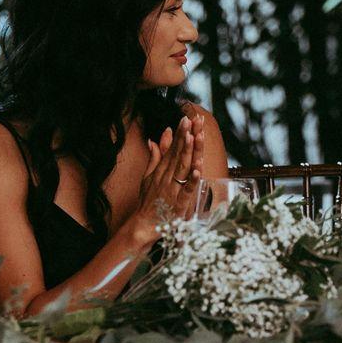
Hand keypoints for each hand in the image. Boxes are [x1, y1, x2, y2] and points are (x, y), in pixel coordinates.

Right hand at [130, 115, 200, 242]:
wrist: (143, 224)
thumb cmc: (149, 200)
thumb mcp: (150, 176)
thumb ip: (156, 157)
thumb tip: (157, 137)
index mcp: (162, 170)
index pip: (173, 148)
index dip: (181, 133)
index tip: (187, 118)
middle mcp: (167, 177)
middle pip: (179, 154)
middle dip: (187, 136)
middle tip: (193, 119)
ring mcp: (173, 189)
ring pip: (183, 168)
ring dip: (189, 152)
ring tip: (194, 136)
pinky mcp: (179, 203)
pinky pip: (187, 190)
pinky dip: (192, 181)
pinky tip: (197, 170)